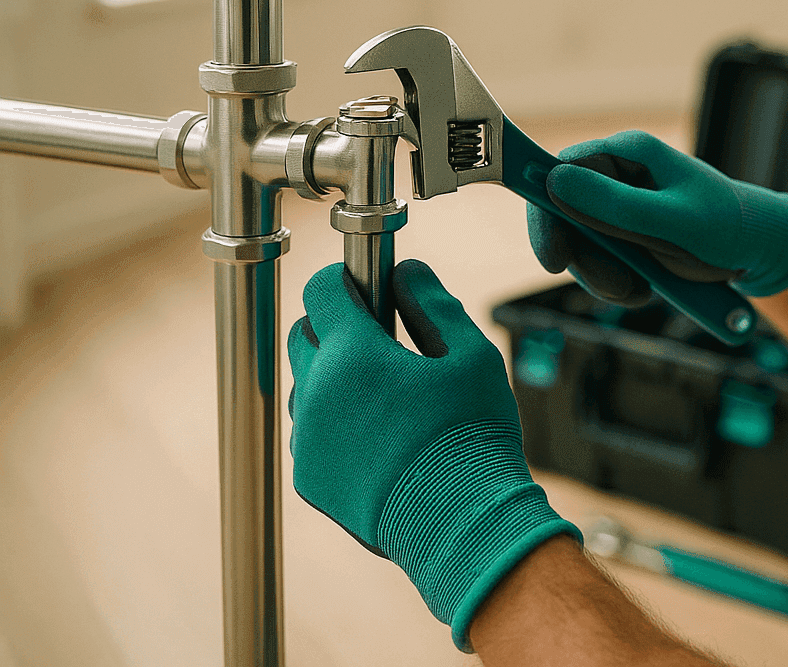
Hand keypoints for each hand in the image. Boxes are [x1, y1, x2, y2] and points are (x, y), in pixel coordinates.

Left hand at [286, 259, 580, 652]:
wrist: (461, 525)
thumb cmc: (473, 436)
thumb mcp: (472, 355)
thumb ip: (434, 304)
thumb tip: (407, 272)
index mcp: (353, 355)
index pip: (320, 291)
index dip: (343, 281)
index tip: (364, 286)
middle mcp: (317, 393)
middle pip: (303, 336)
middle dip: (335, 328)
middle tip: (381, 341)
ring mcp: (307, 440)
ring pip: (306, 387)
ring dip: (332, 379)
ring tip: (383, 396)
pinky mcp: (309, 480)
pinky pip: (310, 435)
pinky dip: (334, 425)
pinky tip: (378, 437)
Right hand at [526, 129, 787, 305]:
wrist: (760, 250)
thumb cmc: (727, 227)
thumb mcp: (674, 221)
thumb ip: (617, 204)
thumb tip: (556, 180)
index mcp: (626, 153)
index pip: (560, 173)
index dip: (546, 213)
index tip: (554, 258)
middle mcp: (617, 174)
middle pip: (562, 214)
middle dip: (583, 258)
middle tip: (616, 288)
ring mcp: (619, 205)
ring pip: (578, 245)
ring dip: (603, 277)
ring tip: (642, 290)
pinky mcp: (625, 233)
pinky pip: (600, 261)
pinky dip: (617, 282)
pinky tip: (647, 288)